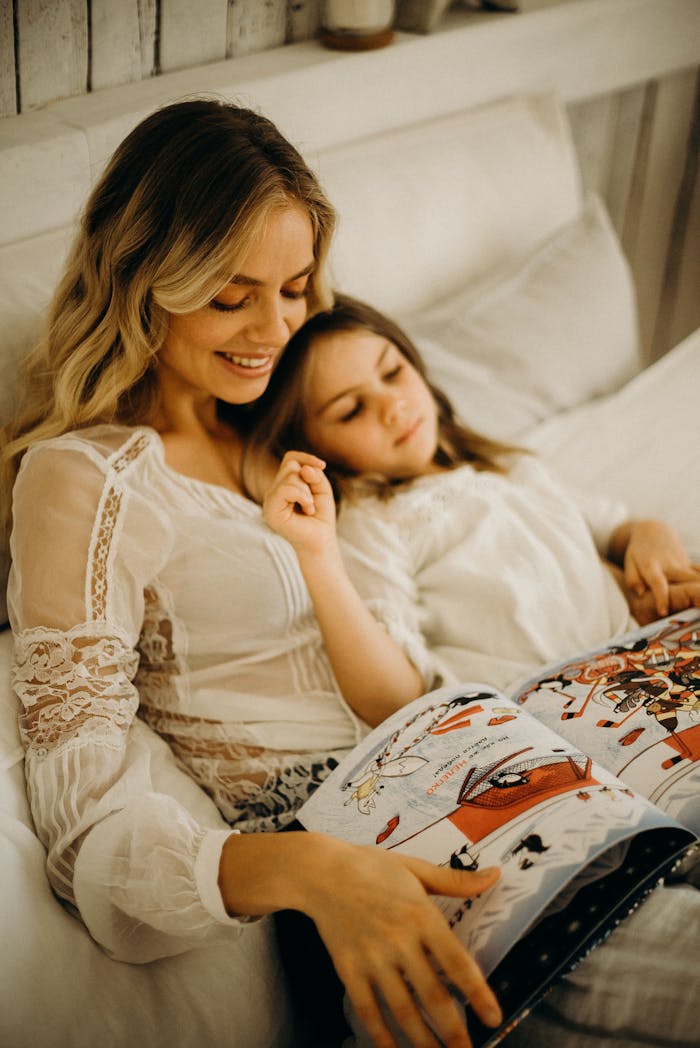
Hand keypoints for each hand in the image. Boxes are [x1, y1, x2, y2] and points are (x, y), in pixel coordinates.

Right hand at [262, 451, 336, 556]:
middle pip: (290, 466)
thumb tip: (303, 469)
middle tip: (312, 501)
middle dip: (308, 480)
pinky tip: (307, 509)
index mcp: (283, 485)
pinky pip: (285, 489)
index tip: (322, 465)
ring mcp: (270, 501)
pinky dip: (302, 496)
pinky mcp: (270, 510)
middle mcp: (273, 492)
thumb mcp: (322, 489)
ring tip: (309, 507)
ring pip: (289, 476)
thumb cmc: (321, 517)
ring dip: (306, 491)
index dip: (305, 458)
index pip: (290, 459)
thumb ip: (315, 474)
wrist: (321, 542)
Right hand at [307, 839, 501, 1047]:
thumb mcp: (415, 868)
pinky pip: (368, 1009)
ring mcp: (372, 958)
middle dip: (453, 1031)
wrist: (320, 871)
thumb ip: (456, 880)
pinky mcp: (349, 970)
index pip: (456, 962)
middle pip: (432, 995)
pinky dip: (381, 1035)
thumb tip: (496, 876)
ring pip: (402, 1009)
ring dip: (423, 1040)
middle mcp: (399, 941)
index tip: (492, 1018)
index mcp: (420, 914)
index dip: (477, 994)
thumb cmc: (370, 867)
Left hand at [621, 520, 699, 616]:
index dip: (661, 597)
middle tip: (692, 613)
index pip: (657, 583)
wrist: (653, 532)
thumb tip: (641, 593)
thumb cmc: (638, 552)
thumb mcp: (630, 562)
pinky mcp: (690, 564)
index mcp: (652, 566)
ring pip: (697, 578)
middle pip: (686, 580)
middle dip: (694, 595)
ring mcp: (683, 564)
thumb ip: (633, 579)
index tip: (663, 612)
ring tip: (699, 604)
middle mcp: (670, 565)